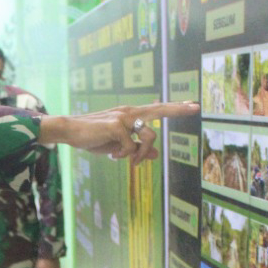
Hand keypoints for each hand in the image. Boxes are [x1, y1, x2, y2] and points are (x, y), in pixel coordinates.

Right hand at [37, 102, 199, 165]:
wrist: (71, 132)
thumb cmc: (94, 138)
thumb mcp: (118, 146)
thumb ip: (137, 148)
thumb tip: (156, 153)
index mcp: (131, 114)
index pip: (157, 109)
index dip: (174, 108)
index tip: (191, 105)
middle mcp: (130, 112)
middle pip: (160, 110)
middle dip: (178, 110)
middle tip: (196, 107)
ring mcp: (123, 116)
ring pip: (148, 137)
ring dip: (140, 155)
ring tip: (130, 162)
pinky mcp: (115, 124)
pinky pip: (130, 148)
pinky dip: (124, 156)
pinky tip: (113, 156)